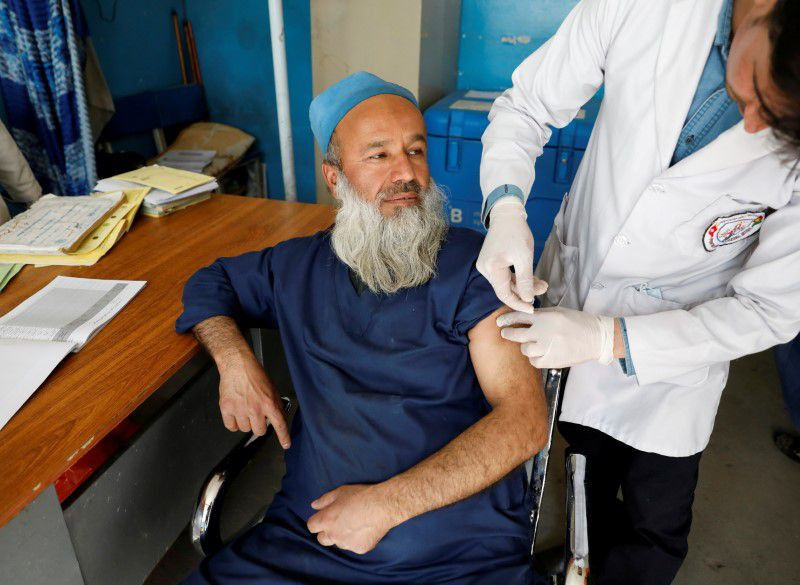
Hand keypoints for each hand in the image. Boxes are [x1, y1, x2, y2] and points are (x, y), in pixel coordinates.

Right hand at [218, 353, 290, 447]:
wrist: (237, 365)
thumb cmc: (254, 374)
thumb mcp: (272, 388)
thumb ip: (275, 404)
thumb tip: (279, 417)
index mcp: (269, 403)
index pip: (280, 425)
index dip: (284, 437)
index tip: (286, 444)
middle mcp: (256, 409)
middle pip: (260, 431)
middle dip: (259, 424)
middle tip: (256, 414)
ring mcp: (240, 410)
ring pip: (245, 429)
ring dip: (246, 422)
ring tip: (245, 409)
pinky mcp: (227, 409)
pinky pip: (231, 427)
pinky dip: (233, 423)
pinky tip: (236, 413)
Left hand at [306, 484, 395, 554]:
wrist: (383, 506)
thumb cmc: (360, 496)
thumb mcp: (340, 492)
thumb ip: (324, 500)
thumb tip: (314, 506)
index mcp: (326, 520)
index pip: (311, 527)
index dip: (317, 521)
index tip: (324, 517)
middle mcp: (334, 535)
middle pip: (322, 539)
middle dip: (326, 532)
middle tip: (338, 522)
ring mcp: (347, 544)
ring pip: (339, 543)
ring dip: (342, 536)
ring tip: (355, 524)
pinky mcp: (359, 549)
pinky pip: (354, 546)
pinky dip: (357, 540)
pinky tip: (365, 529)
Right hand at [477, 198, 547, 312]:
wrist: (506, 214)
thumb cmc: (516, 232)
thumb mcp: (524, 257)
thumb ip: (525, 280)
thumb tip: (528, 299)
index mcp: (491, 268)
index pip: (504, 294)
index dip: (518, 303)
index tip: (532, 309)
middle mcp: (485, 269)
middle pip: (505, 289)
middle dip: (525, 292)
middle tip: (543, 289)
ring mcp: (486, 265)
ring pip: (506, 282)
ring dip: (523, 285)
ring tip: (541, 283)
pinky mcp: (490, 262)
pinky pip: (505, 275)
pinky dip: (518, 278)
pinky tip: (532, 278)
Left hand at [497, 307, 615, 367]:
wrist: (597, 338)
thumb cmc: (578, 323)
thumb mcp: (559, 312)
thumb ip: (541, 314)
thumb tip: (522, 315)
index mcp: (546, 317)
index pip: (519, 316)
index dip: (507, 319)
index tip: (500, 322)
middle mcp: (544, 332)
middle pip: (516, 334)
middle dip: (508, 333)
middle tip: (505, 333)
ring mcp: (547, 348)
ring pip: (524, 349)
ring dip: (526, 347)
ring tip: (533, 344)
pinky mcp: (552, 361)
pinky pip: (534, 361)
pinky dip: (535, 358)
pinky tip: (541, 353)